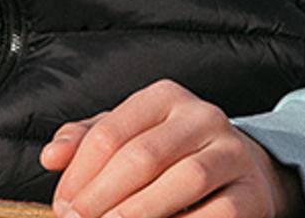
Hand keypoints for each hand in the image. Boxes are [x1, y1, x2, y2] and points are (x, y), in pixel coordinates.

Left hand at [41, 80, 304, 217]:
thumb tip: (52, 157)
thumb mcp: (128, 136)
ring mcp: (232, 152)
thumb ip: (87, 141)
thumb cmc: (171, 155)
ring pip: (183, 181)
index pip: (111, 133)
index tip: (62, 206)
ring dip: (140, 213)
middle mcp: (202, 117)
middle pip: (143, 157)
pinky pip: (218, 213)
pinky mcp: (253, 191)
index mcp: (164, 98)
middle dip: (103, 197)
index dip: (80, 174)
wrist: (242, 171)